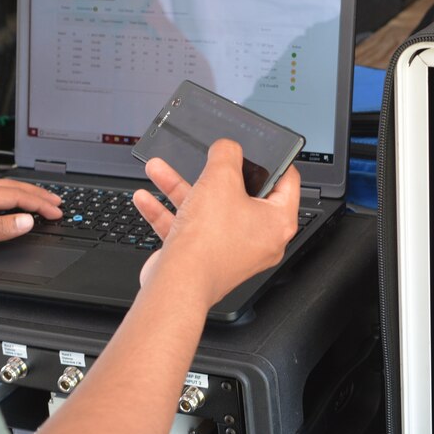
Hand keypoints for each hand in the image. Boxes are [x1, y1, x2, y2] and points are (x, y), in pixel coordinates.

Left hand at [0, 179, 62, 257]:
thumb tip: (25, 221)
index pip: (15, 196)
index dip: (38, 203)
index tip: (56, 212)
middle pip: (10, 186)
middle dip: (37, 193)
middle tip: (57, 202)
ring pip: (0, 187)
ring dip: (24, 193)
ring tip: (40, 199)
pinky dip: (8, 196)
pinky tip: (9, 202)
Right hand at [132, 139, 299, 306]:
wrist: (178, 285)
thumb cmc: (208, 243)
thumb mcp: (220, 179)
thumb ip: (226, 155)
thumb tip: (227, 147)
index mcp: (277, 222)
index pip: (286, 182)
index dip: (273, 160)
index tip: (260, 149)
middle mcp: (258, 239)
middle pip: (238, 194)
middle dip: (211, 173)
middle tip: (206, 158)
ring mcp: (230, 250)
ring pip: (207, 209)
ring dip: (180, 188)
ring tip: (159, 169)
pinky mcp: (204, 258)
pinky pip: (188, 228)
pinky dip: (168, 212)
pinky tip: (147, 198)